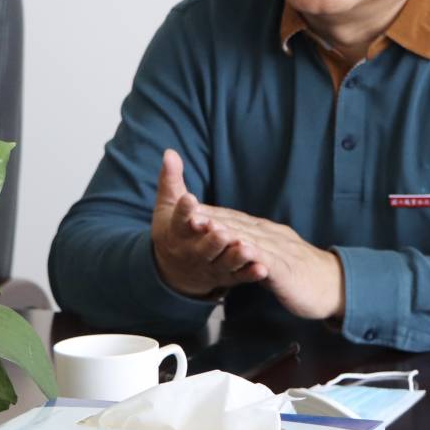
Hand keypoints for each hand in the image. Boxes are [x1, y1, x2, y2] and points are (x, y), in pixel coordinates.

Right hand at [150, 149, 266, 298]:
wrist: (175, 267)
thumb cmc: (175, 228)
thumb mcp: (168, 204)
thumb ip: (171, 180)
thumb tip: (170, 152)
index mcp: (177, 232)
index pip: (179, 220)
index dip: (184, 210)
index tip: (189, 198)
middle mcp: (192, 252)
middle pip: (202, 247)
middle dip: (212, 240)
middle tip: (221, 232)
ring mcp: (209, 266)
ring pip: (222, 263)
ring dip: (234, 257)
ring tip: (246, 249)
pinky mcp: (225, 276)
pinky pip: (238, 277)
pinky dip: (249, 274)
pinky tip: (262, 268)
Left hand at [195, 204, 345, 320]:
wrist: (332, 285)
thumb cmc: (300, 273)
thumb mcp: (268, 256)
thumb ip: (251, 248)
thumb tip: (231, 240)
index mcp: (264, 233)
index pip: (233, 220)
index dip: (210, 212)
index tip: (185, 206)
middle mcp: (269, 236)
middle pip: (236, 224)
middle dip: (211, 216)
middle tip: (186, 209)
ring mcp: (278, 250)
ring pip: (248, 237)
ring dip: (225, 229)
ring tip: (204, 223)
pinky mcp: (286, 269)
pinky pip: (268, 259)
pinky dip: (253, 252)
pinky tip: (241, 248)